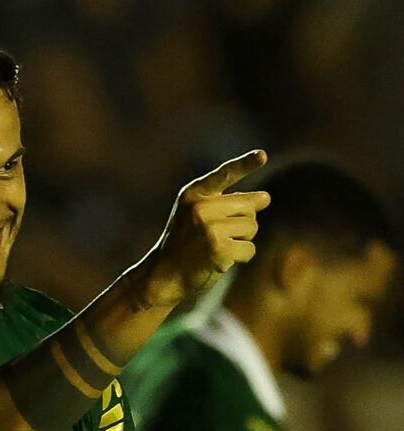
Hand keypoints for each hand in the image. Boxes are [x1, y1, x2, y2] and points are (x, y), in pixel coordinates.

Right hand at [140, 150, 269, 305]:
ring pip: (252, 227)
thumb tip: (266, 197)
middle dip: (243, 222)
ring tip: (216, 247)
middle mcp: (200, 207)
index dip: (245, 164)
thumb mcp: (196, 216)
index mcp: (192, 194)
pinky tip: (221, 261)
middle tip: (218, 236)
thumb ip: (227, 203)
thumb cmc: (184, 244)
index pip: (224, 175)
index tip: (262, 155)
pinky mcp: (219, 249)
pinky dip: (241, 257)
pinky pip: (249, 248)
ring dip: (241, 240)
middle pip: (248, 206)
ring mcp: (209, 228)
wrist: (163, 275)